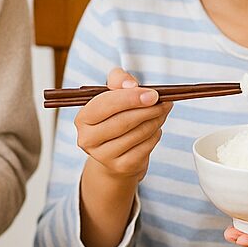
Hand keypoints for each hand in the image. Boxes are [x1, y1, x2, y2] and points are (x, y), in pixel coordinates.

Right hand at [74, 68, 173, 183]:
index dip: (130, 98)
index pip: (105, 105)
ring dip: (155, 121)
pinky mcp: (121, 167)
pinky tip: (155, 128)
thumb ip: (119, 80)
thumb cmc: (114, 116)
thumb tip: (131, 86)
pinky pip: (144, 148)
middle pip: (123, 121)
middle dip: (148, 110)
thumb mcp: (113, 92)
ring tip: (162, 111)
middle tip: (164, 102)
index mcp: (83, 118)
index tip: (153, 94)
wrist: (114, 152)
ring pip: (136, 135)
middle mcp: (88, 139)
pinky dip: (155, 135)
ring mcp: (103, 156)